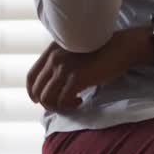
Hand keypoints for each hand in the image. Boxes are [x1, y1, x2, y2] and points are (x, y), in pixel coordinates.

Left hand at [26, 28, 153, 111]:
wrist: (122, 47)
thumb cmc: (102, 52)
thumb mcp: (74, 52)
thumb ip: (61, 63)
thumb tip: (52, 87)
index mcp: (52, 50)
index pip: (31, 76)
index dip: (33, 93)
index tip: (40, 101)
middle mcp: (54, 57)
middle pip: (38, 90)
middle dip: (48, 103)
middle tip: (64, 104)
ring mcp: (64, 67)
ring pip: (47, 98)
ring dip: (59, 106)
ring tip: (74, 102)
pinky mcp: (76, 77)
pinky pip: (62, 101)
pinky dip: (69, 106)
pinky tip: (80, 102)